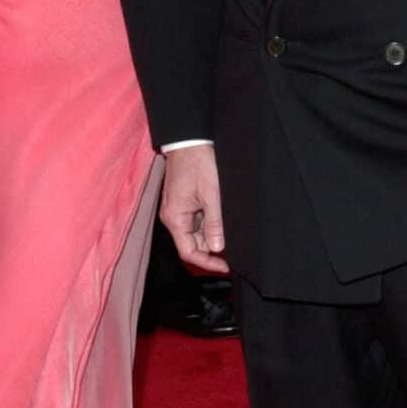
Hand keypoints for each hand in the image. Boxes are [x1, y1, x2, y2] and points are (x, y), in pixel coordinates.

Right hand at [160, 145, 227, 273]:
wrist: (188, 141)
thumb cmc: (198, 163)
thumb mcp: (212, 195)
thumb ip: (214, 223)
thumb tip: (218, 248)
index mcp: (175, 218)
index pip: (189, 253)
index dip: (208, 263)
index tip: (227, 266)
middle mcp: (173, 218)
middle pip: (192, 245)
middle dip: (212, 247)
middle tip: (234, 244)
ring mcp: (177, 211)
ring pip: (195, 234)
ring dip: (212, 234)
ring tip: (228, 226)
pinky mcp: (182, 204)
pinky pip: (195, 222)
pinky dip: (208, 224)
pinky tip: (221, 217)